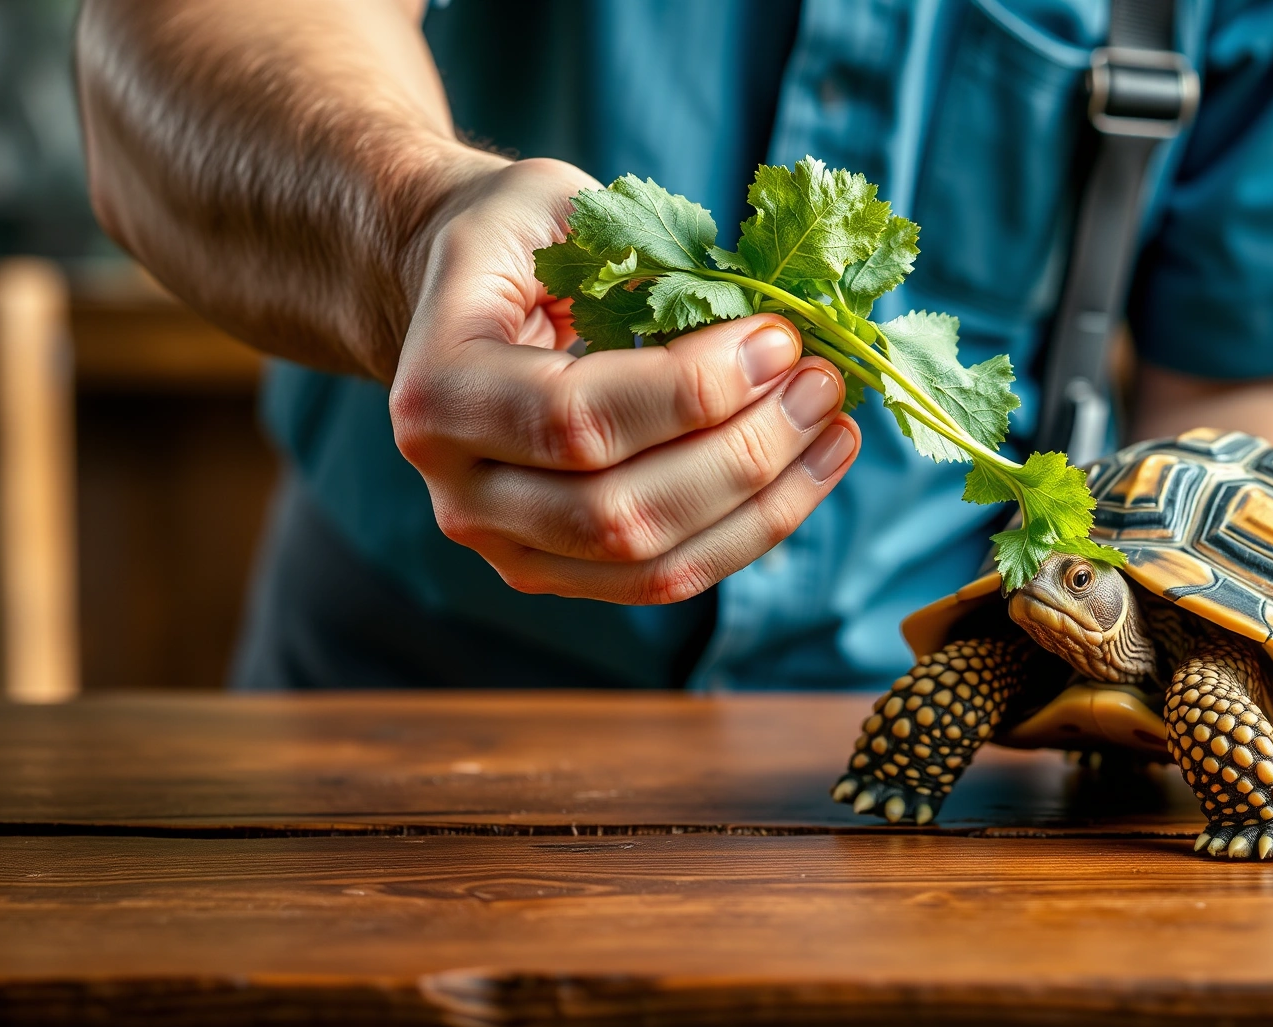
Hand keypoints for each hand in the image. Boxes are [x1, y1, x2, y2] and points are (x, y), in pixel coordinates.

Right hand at [390, 158, 860, 603]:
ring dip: (763, 500)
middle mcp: (459, 490)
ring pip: (652, 562)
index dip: (694, 390)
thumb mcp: (554, 204)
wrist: (454, 302)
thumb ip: (638, 252)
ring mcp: (507, 547)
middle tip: (820, 383)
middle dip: (743, 452)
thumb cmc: (513, 241)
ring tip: (833, 426)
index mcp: (439, 392)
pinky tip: (811, 467)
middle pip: (618, 512)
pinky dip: (751, 528)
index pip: (577, 420)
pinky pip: (668, 576)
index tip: (780, 338)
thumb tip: (763, 312)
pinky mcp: (561, 572)